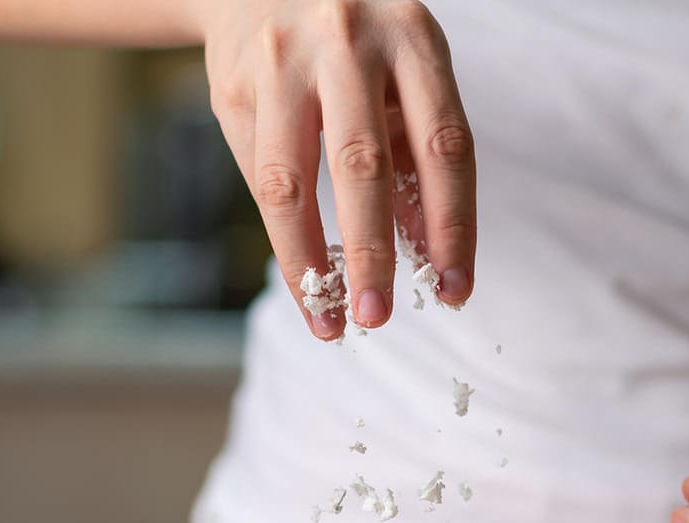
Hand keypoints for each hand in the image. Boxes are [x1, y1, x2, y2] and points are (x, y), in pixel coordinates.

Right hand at [200, 0, 475, 338]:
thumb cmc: (356, 42)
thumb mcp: (404, 70)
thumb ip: (418, 151)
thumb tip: (432, 254)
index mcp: (412, 39)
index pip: (444, 147)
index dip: (454, 227)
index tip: (455, 289)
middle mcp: (346, 43)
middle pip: (362, 164)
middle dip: (372, 253)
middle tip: (378, 317)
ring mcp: (281, 62)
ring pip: (291, 181)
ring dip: (308, 260)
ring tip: (327, 318)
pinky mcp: (232, 86)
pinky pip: (259, 176)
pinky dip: (283, 231)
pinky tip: (303, 268)